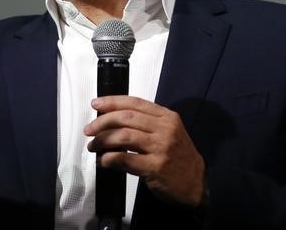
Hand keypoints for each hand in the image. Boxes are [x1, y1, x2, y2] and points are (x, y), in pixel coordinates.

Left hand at [84, 96, 206, 207]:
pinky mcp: (155, 167)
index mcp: (167, 117)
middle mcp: (165, 129)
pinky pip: (124, 159)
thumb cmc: (179, 157)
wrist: (197, 184)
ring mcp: (161, 148)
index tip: (96, 105)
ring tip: (93, 146)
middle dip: (102, 122)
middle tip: (89, 129)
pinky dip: (108, 159)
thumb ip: (147, 123)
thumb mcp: (169, 132)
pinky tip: (103, 161)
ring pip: (123, 136)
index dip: (112, 101)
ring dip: (102, 140)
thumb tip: (113, 119)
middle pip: (126, 118)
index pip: (135, 103)